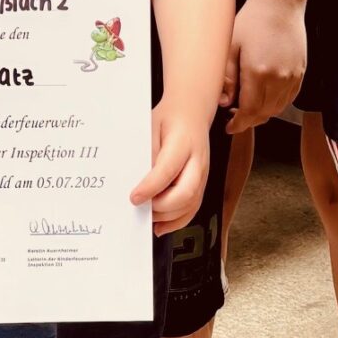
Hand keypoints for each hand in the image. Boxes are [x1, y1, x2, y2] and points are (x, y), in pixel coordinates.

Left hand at [132, 101, 210, 232]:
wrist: (191, 112)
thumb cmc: (168, 119)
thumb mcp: (151, 127)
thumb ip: (146, 152)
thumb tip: (135, 178)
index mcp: (183, 142)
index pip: (168, 169)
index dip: (150, 187)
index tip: (134, 198)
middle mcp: (198, 161)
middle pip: (186, 192)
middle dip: (161, 206)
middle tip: (141, 207)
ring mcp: (203, 174)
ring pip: (191, 204)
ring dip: (168, 216)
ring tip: (147, 217)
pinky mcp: (202, 183)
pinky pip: (193, 208)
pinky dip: (177, 221)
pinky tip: (160, 225)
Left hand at [224, 0, 305, 131]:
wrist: (280, 4)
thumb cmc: (252, 21)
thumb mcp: (231, 47)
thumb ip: (228, 79)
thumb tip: (225, 103)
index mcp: (258, 72)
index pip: (249, 111)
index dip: (239, 123)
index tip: (230, 127)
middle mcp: (279, 78)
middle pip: (265, 113)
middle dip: (249, 120)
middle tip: (235, 118)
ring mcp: (293, 76)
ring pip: (278, 108)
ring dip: (263, 114)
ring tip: (248, 108)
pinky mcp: (301, 72)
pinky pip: (289, 98)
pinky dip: (277, 104)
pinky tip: (265, 98)